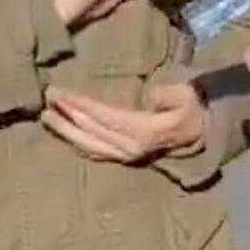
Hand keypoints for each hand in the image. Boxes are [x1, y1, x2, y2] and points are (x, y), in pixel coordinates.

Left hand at [43, 82, 208, 162]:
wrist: (202, 134)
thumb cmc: (193, 110)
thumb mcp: (188, 97)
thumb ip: (171, 95)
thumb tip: (153, 95)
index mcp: (142, 131)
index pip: (102, 116)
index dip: (79, 105)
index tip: (59, 92)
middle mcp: (129, 147)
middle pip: (90, 131)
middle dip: (65, 114)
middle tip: (46, 98)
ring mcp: (125, 155)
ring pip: (88, 144)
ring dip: (65, 131)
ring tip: (46, 116)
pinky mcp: (123, 157)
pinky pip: (94, 151)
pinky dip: (77, 142)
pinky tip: (64, 133)